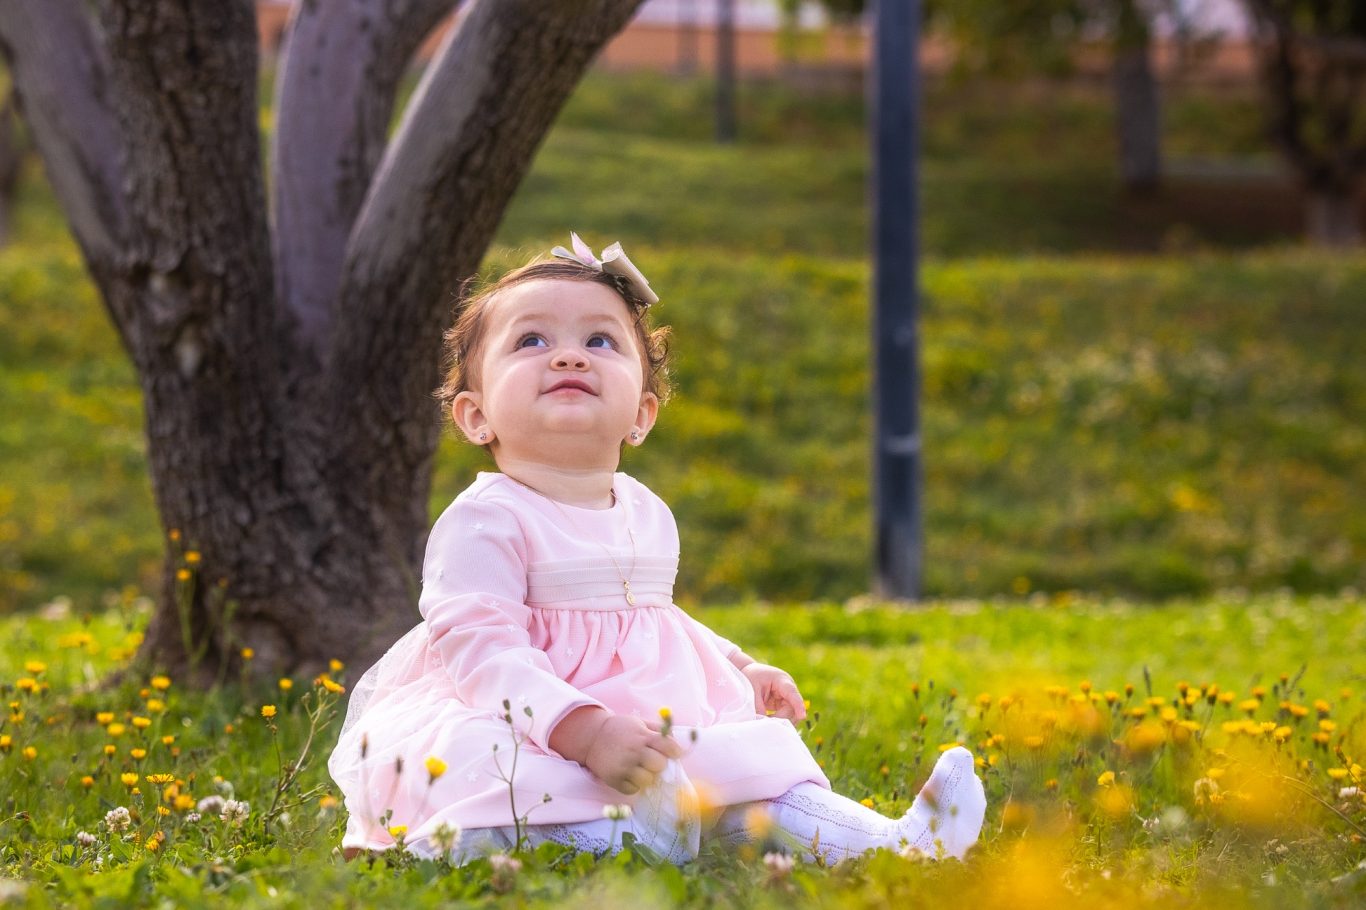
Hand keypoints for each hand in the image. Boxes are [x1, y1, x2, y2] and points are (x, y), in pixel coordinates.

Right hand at [553, 709, 682, 794]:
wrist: (592, 736)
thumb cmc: (620, 729)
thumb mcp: (639, 723)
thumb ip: (658, 731)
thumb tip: (677, 744)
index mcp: (643, 736)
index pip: (668, 747)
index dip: (675, 752)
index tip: (675, 754)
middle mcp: (634, 751)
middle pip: (659, 765)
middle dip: (659, 765)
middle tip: (653, 762)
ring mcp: (623, 766)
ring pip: (647, 781)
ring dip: (647, 777)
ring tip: (641, 770)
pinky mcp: (614, 779)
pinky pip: (632, 789)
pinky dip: (634, 785)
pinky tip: (630, 776)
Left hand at [741, 662, 806, 722]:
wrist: (747, 672)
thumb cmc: (750, 677)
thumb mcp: (751, 690)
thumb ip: (758, 707)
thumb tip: (765, 723)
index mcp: (781, 680)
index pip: (792, 693)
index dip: (798, 705)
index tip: (802, 716)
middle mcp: (787, 689)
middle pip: (792, 707)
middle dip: (783, 718)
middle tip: (767, 724)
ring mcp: (786, 697)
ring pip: (790, 714)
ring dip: (780, 721)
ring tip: (765, 723)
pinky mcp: (781, 704)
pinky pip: (784, 715)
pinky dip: (778, 721)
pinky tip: (768, 723)